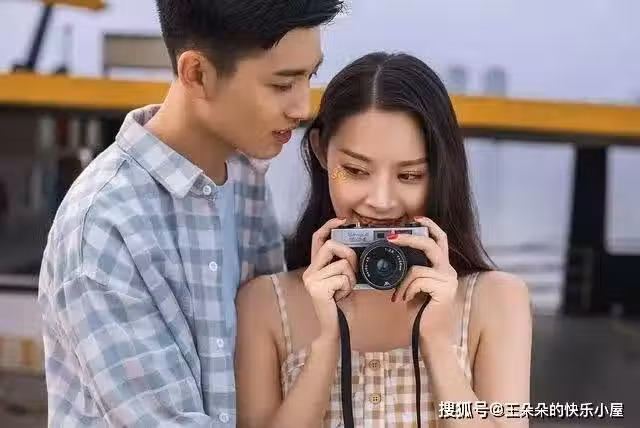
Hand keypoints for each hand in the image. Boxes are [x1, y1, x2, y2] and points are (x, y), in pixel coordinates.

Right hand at [301, 218, 357, 340]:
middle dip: (349, 254)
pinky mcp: (317, 288)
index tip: (343, 220)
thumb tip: (356, 248)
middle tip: (354, 269)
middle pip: (331, 245)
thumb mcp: (343, 279)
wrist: (335, 329)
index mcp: (315, 267)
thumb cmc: (341, 305)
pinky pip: (342, 277)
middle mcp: (310, 271)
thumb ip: (344, 264)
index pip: (318, 238)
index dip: (329, 226)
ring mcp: (312, 279)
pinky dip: (348, 287)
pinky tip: (341, 297)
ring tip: (345, 290)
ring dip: (351, 277)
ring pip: (341, 264)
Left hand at [389, 217, 458, 343]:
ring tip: (399, 295)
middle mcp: (448, 271)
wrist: (428, 336)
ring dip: (403, 283)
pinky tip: (405, 301)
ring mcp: (448, 280)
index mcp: (442, 268)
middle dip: (409, 238)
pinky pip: (418, 280)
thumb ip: (410, 270)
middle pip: (431, 244)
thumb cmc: (419, 312)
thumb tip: (393, 253)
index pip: (440, 239)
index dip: (429, 225)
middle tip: (390, 236)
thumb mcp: (412, 286)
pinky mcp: (445, 290)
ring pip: (418, 268)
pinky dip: (406, 290)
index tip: (414, 218)